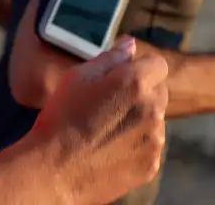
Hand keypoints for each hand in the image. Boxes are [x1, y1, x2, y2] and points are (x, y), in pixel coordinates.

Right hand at [31, 38, 168, 203]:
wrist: (54, 170)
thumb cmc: (62, 117)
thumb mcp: (78, 76)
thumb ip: (110, 58)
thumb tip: (131, 45)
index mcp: (135, 83)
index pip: (158, 64)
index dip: (142, 66)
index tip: (124, 75)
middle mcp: (152, 110)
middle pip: (160, 90)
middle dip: (143, 91)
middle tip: (113, 101)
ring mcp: (155, 141)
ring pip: (156, 119)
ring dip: (141, 118)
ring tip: (109, 127)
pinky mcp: (151, 165)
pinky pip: (150, 145)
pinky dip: (138, 143)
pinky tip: (112, 147)